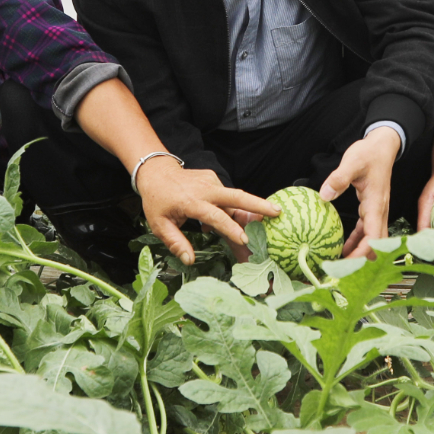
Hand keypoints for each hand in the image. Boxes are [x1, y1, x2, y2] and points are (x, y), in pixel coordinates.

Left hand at [136, 155, 275, 264]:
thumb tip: (190, 261)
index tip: (245, 240)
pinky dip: (234, 208)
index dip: (231, 228)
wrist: (156, 172)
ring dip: (252, 209)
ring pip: (235, 197)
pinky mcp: (213, 179)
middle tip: (277, 212)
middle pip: (236, 196)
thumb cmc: (157, 201)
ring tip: (272, 217)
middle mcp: (205, 189)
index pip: (215, 216)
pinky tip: (234, 220)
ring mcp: (211, 182)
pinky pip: (227, 196)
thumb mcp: (159, 225)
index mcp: (191, 202)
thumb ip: (176, 243)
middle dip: (258, 204)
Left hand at [318, 127, 401, 256]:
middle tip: (342, 271)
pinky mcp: (371, 209)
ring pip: (372, 240)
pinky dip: (356, 242)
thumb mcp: (352, 162)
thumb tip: (324, 195)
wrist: (384, 145)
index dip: (364, 252)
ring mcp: (377, 211)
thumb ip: (339, 178)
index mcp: (376, 204)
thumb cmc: (369, 153)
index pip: (374, 236)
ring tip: (341, 264)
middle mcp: (379, 211)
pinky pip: (366, 231)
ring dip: (360, 253)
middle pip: (376, 244)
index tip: (349, 263)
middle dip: (362, 260)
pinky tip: (344, 248)